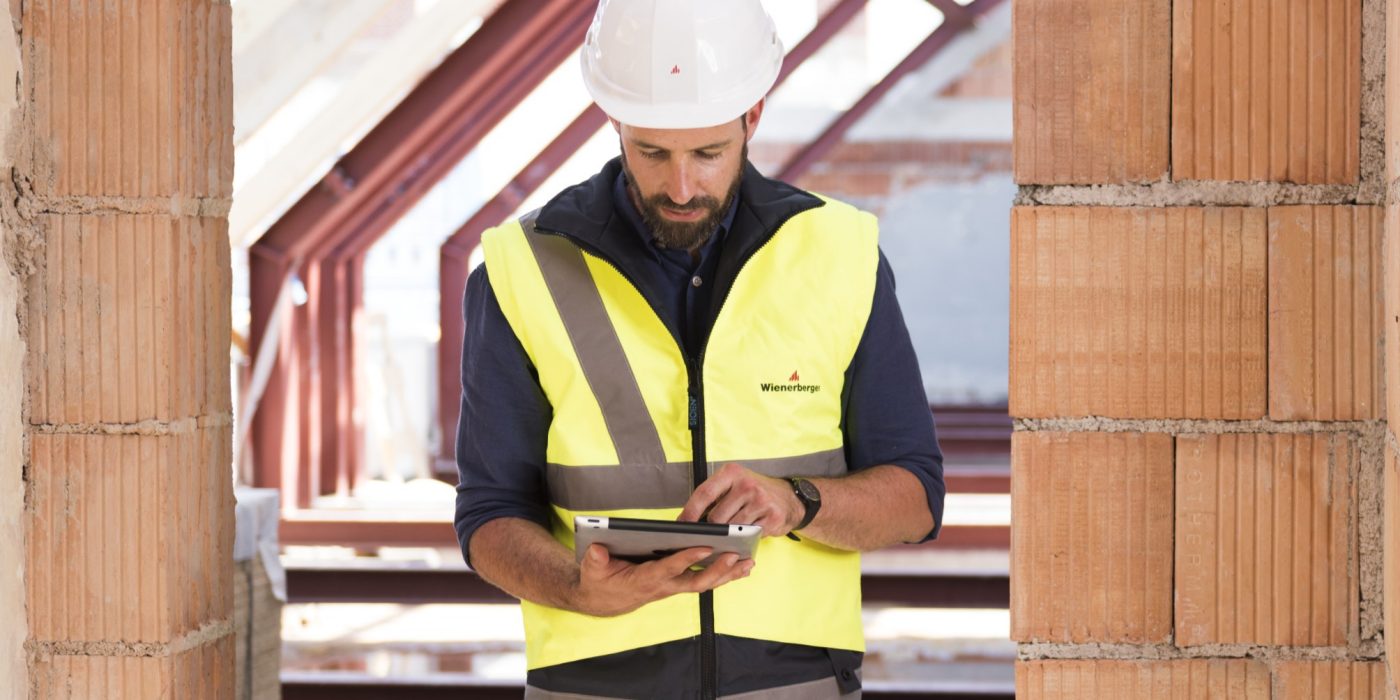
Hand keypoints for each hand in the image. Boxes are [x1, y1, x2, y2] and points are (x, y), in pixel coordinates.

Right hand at [573, 543, 752, 616]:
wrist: (604, 600)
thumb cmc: (600, 581)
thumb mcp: (592, 570)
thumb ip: (595, 560)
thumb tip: (597, 549)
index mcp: (645, 579)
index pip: (669, 568)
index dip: (687, 558)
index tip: (705, 546)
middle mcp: (664, 586)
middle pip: (696, 580)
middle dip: (718, 570)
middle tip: (737, 557)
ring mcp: (673, 587)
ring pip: (704, 582)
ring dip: (727, 575)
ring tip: (748, 563)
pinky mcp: (677, 584)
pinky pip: (703, 580)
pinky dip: (723, 575)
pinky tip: (739, 567)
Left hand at [678, 462, 801, 536]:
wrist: (789, 498)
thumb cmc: (755, 492)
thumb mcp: (734, 483)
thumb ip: (713, 496)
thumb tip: (686, 519)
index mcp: (732, 473)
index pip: (705, 493)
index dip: (690, 511)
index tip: (682, 524)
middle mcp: (746, 484)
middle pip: (716, 517)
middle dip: (711, 529)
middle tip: (712, 534)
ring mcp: (761, 501)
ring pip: (732, 529)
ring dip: (729, 536)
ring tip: (732, 533)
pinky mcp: (772, 517)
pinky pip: (749, 535)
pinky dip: (745, 538)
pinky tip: (748, 533)